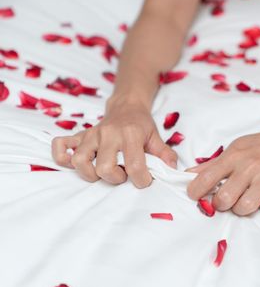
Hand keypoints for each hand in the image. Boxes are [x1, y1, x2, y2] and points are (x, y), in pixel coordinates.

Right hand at [51, 96, 178, 187]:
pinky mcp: (80, 136)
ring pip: (80, 161)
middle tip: (123, 175)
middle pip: (104, 167)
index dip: (141, 179)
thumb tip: (172, 169)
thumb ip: (165, 154)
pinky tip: (76, 163)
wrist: (126, 106)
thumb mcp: (157, 137)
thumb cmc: (141, 125)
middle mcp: (108, 134)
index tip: (144, 180)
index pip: (134, 165)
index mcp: (131, 134)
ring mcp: (91, 135)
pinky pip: (60, 146)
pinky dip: (63, 157)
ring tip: (103, 172)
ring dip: (91, 174)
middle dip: (115, 178)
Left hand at [185, 118, 259, 219]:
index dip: (195, 191)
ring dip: (243, 210)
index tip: (196, 196)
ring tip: (246, 203)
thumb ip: (213, 164)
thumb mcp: (236, 148)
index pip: (206, 177)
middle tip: (226, 201)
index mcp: (235, 156)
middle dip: (221, 204)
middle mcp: (251, 166)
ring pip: (246, 207)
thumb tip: (188, 175)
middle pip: (225, 198)